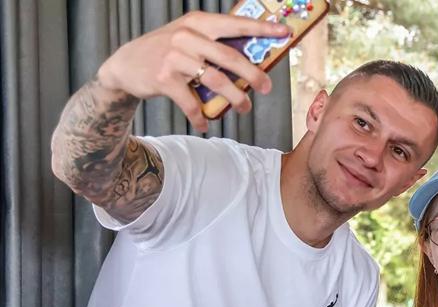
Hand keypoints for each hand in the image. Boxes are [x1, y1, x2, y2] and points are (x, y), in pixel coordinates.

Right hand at [96, 11, 290, 130]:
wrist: (125, 66)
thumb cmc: (167, 52)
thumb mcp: (189, 38)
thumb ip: (216, 43)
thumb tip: (254, 58)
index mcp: (198, 23)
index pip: (236, 24)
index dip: (262, 29)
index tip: (285, 33)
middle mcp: (187, 36)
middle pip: (230, 57)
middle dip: (253, 75)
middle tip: (267, 88)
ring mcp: (174, 57)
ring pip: (215, 81)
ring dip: (235, 98)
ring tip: (244, 108)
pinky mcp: (163, 79)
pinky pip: (191, 103)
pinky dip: (200, 116)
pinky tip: (205, 124)